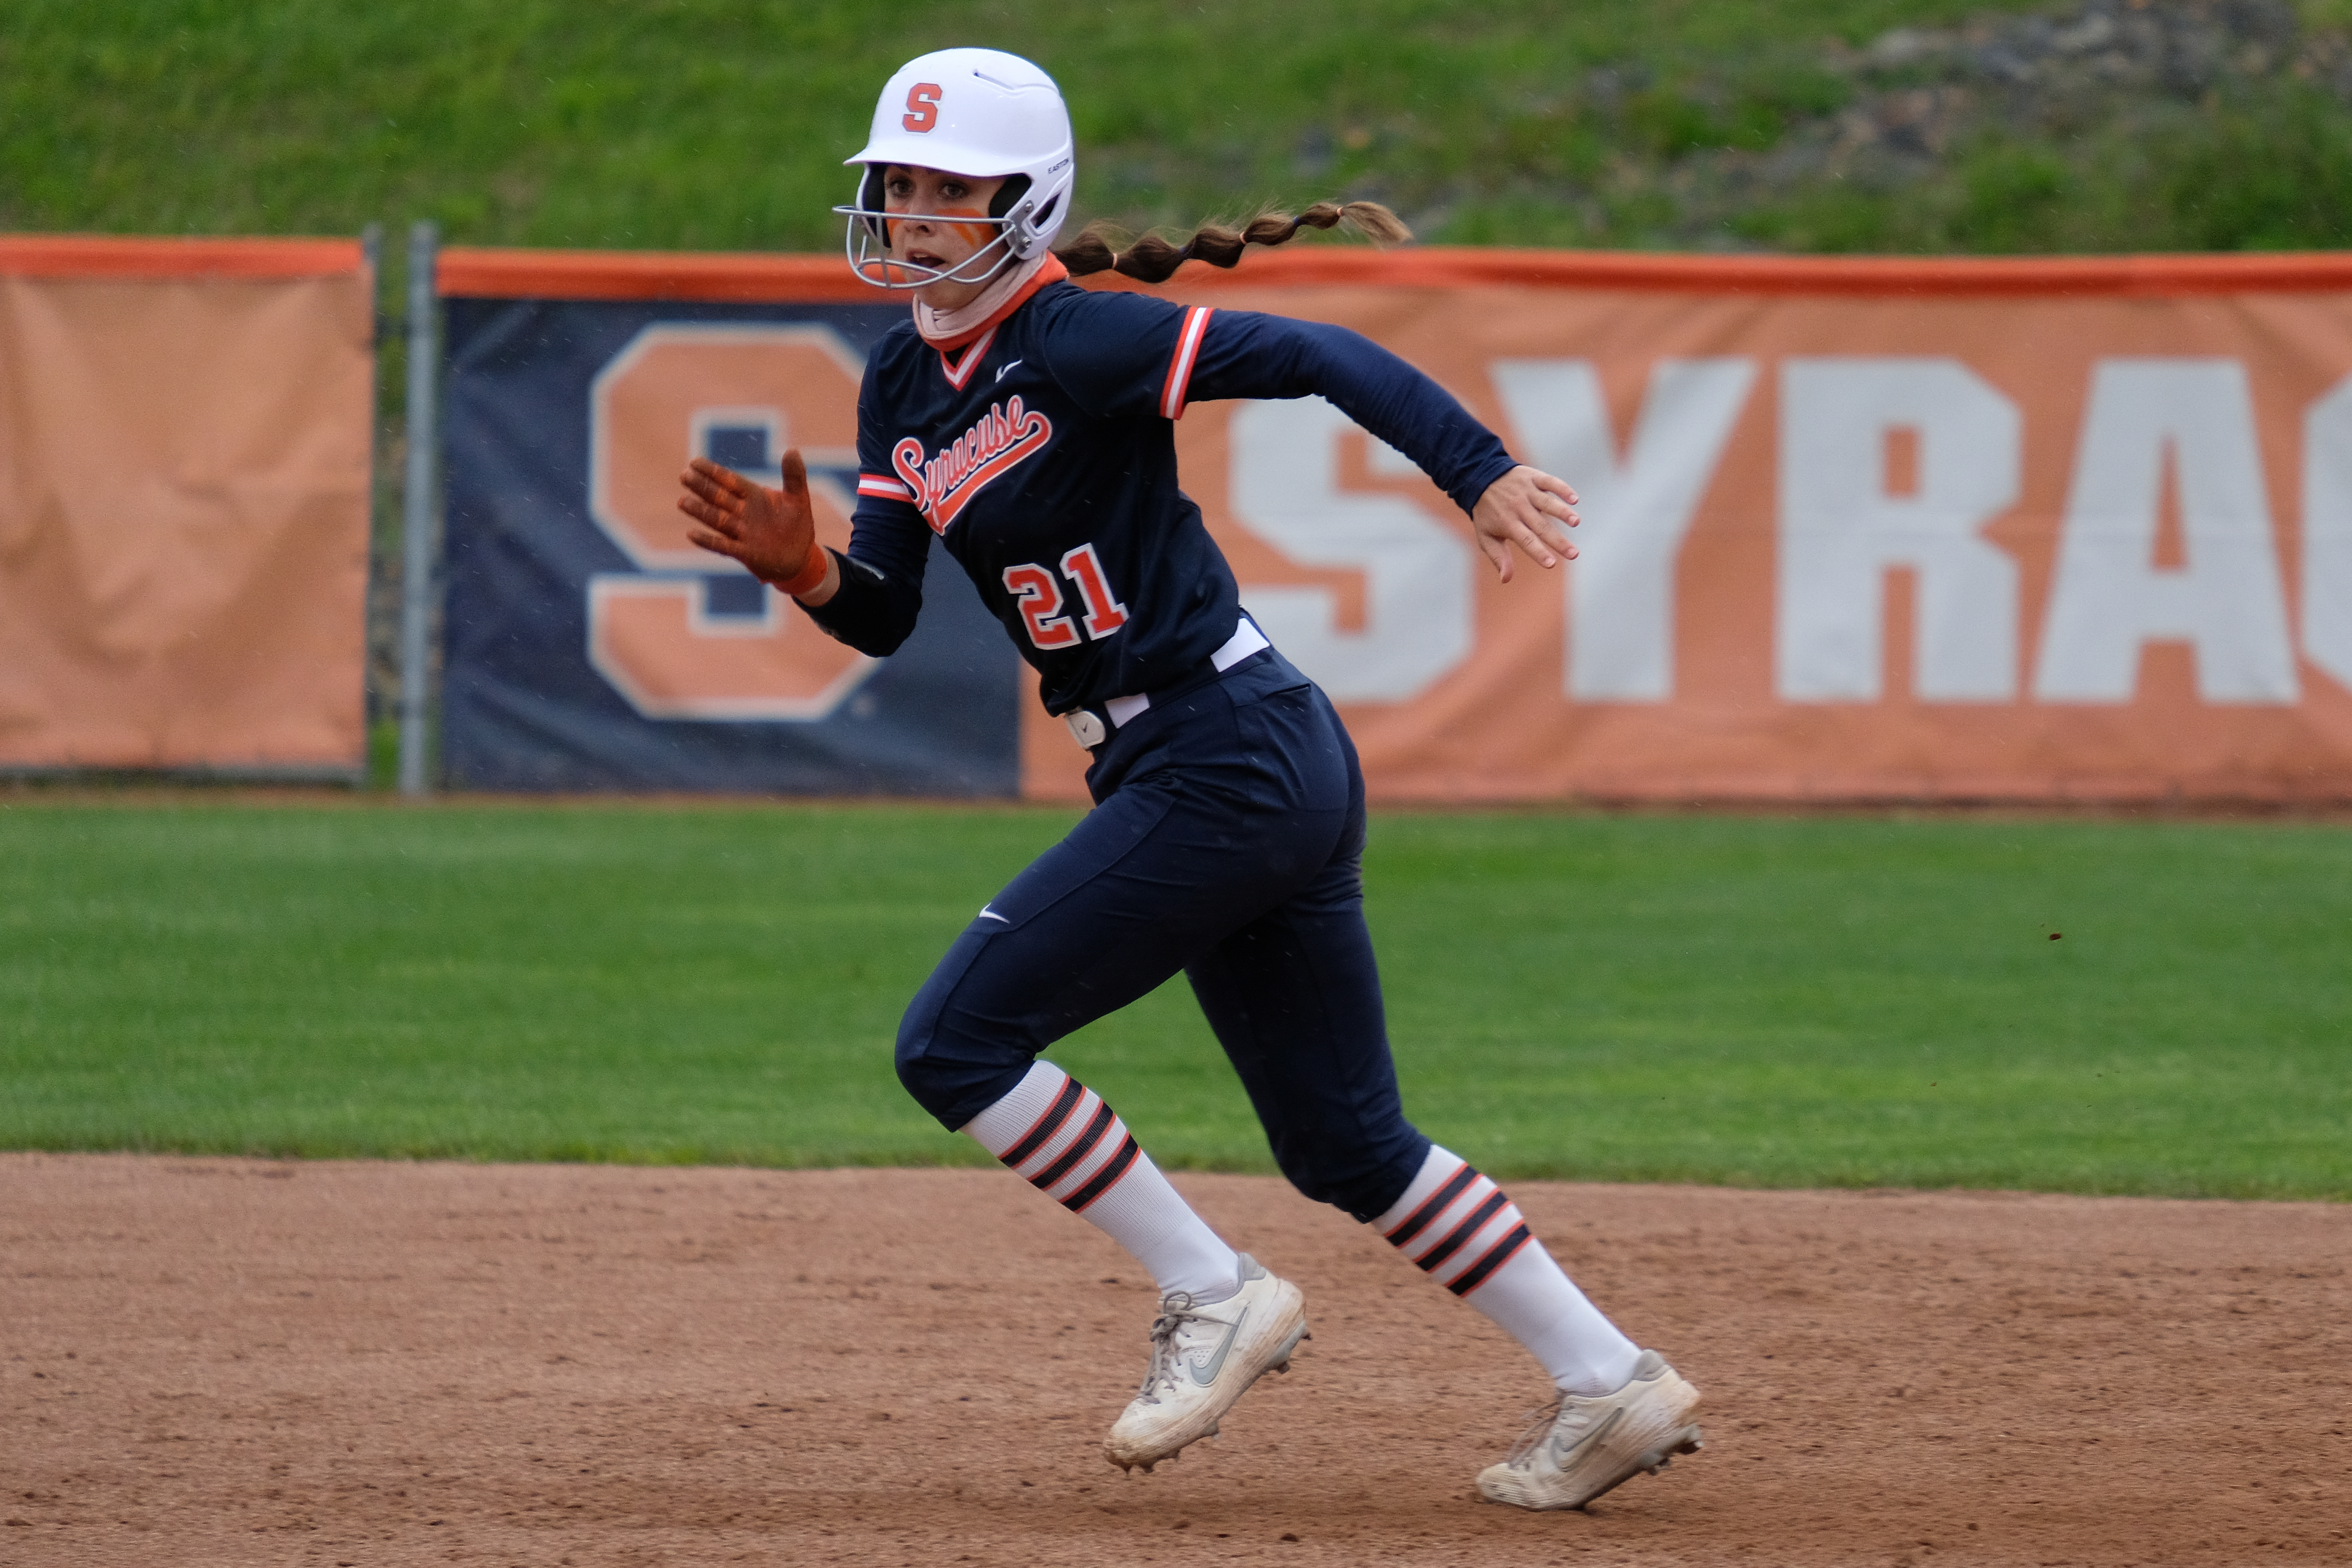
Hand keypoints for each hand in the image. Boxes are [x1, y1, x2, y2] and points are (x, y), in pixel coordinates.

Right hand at [676, 451, 826, 591]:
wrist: (799, 558)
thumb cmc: (796, 526)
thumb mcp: (799, 500)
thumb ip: (794, 476)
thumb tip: (792, 450)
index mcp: (755, 497)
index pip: (731, 481)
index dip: (713, 472)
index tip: (694, 462)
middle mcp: (744, 513)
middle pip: (719, 497)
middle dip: (702, 487)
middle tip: (684, 475)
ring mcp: (742, 533)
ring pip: (717, 519)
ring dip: (700, 511)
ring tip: (682, 502)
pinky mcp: (744, 553)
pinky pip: (723, 546)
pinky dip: (708, 541)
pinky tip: (691, 534)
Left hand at [1470, 465, 1579, 582]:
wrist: (1480, 477)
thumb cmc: (1487, 513)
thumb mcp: (1486, 536)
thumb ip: (1498, 557)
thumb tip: (1505, 579)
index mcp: (1508, 523)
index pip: (1526, 540)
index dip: (1538, 552)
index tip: (1551, 564)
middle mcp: (1519, 508)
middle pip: (1541, 526)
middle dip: (1558, 541)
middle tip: (1574, 554)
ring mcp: (1527, 491)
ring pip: (1547, 502)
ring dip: (1562, 512)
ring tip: (1576, 522)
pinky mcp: (1533, 477)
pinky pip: (1550, 482)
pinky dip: (1562, 489)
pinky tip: (1574, 499)